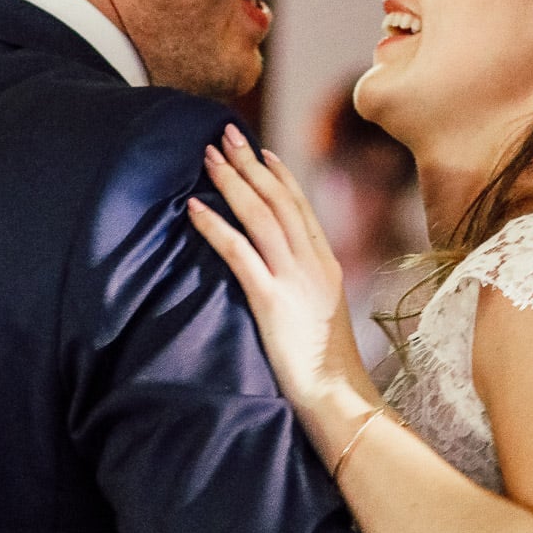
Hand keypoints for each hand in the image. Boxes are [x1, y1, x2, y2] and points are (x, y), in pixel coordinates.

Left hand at [188, 125, 380, 456]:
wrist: (340, 399)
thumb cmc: (330, 371)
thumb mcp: (323, 318)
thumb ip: (308, 291)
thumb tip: (290, 282)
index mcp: (326, 266)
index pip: (301, 207)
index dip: (279, 175)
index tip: (260, 150)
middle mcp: (313, 264)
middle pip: (279, 200)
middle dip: (250, 164)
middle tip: (226, 133)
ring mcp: (294, 280)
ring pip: (260, 216)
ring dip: (231, 182)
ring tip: (207, 157)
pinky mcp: (271, 301)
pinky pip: (239, 253)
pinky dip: (214, 226)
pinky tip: (193, 207)